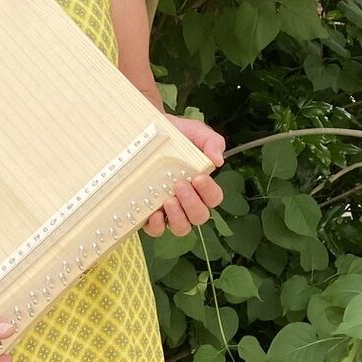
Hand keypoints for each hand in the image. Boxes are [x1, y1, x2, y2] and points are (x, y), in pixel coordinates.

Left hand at [143, 114, 226, 238]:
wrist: (143, 130)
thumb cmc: (174, 134)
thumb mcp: (195, 131)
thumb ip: (211, 142)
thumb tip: (218, 161)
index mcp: (201, 186)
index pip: (214, 198)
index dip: (209, 191)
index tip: (199, 177)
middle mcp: (187, 202)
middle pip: (200, 217)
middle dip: (192, 204)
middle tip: (180, 185)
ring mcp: (168, 211)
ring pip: (182, 228)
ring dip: (178, 217)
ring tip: (169, 200)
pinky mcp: (149, 215)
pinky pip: (156, 231)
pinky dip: (157, 226)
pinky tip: (154, 214)